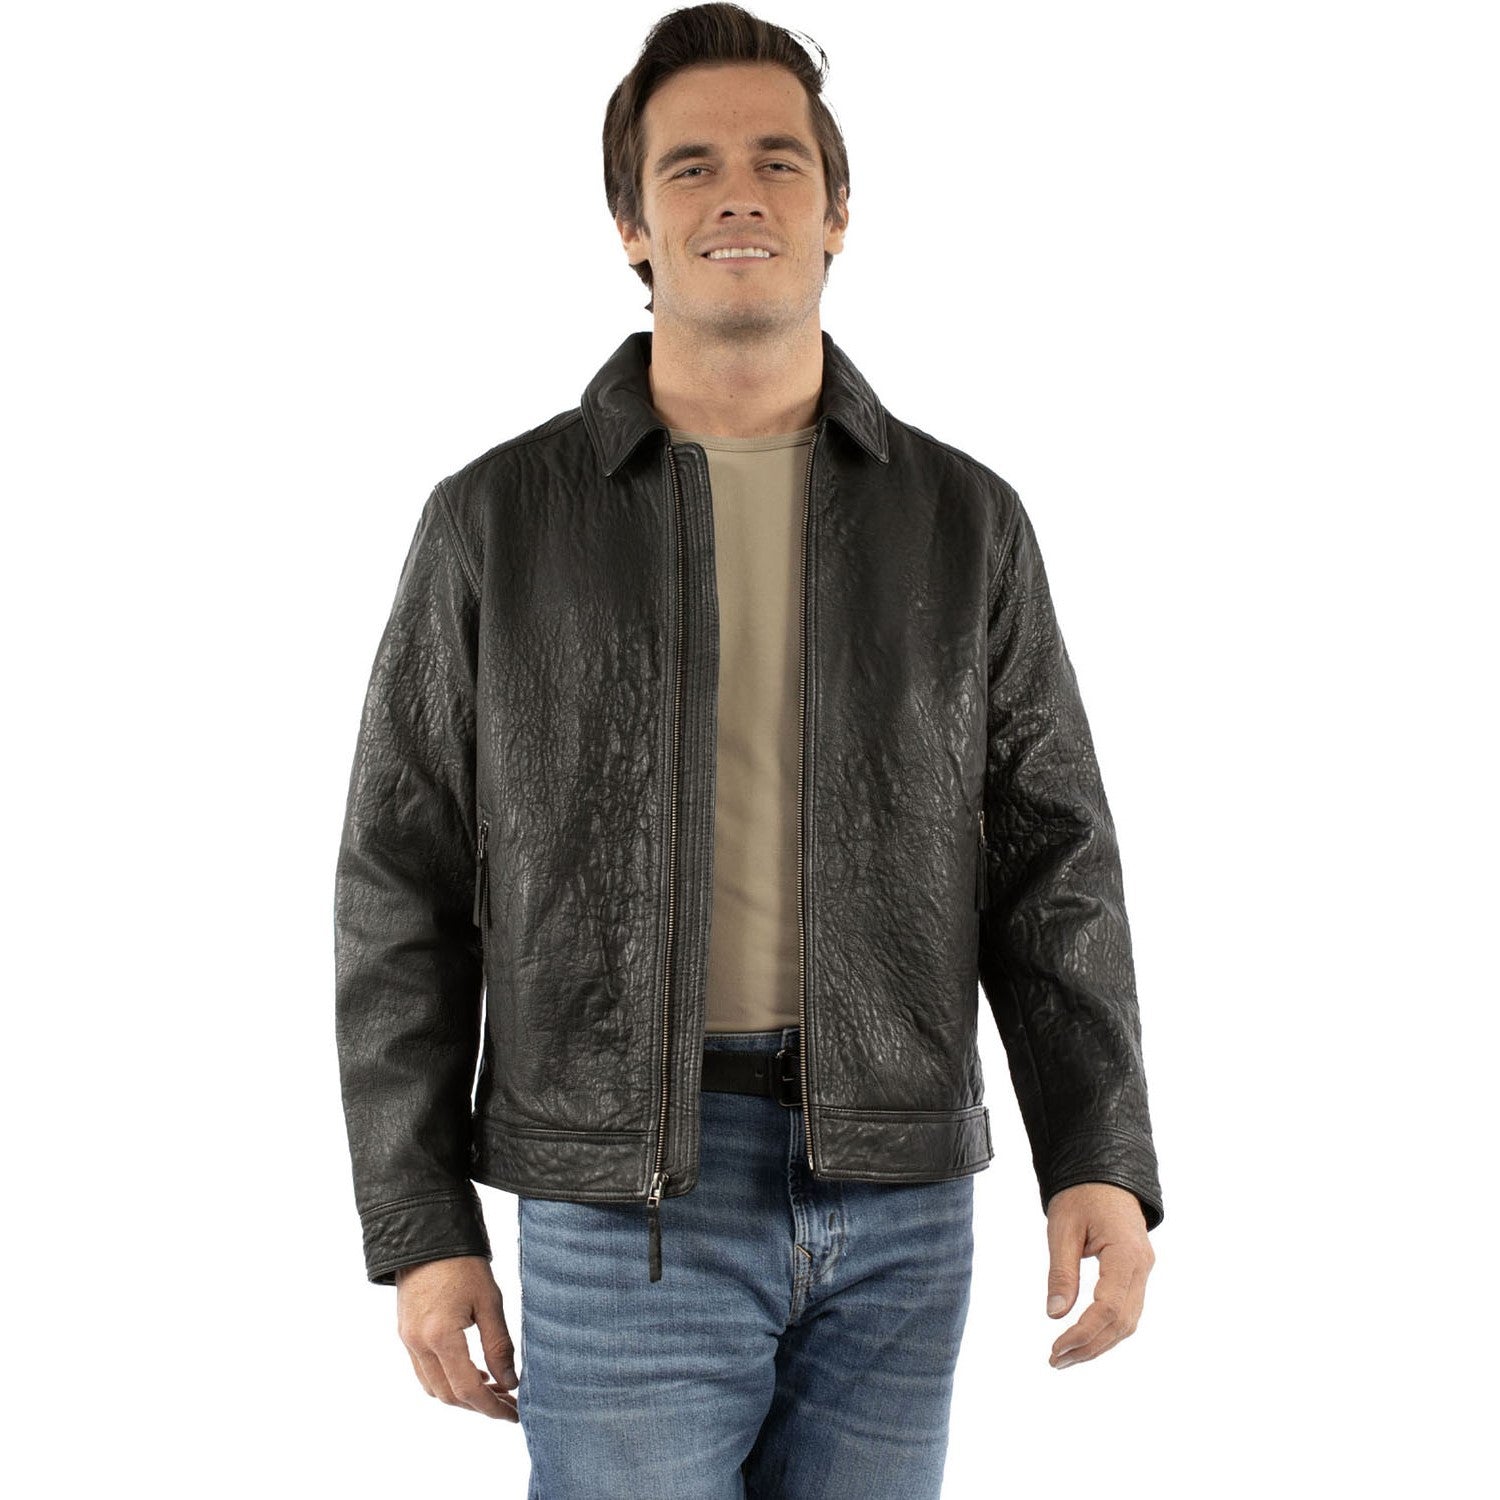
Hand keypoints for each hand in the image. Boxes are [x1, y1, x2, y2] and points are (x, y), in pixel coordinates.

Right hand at [394, 1255, 519, 1419]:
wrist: (427, 1234)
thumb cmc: (463, 1263)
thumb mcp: (489, 1301)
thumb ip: (498, 1346)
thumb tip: (510, 1383)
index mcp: (441, 1336)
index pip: (468, 1389)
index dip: (493, 1407)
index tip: (514, 1414)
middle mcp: (418, 1344)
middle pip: (449, 1395)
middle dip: (480, 1405)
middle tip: (508, 1402)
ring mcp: (408, 1340)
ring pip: (434, 1388)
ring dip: (462, 1395)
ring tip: (493, 1387)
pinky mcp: (405, 1333)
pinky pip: (424, 1371)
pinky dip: (447, 1379)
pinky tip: (470, 1370)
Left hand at [1043, 1182, 1154, 1369]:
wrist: (1105, 1173)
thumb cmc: (1081, 1195)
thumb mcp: (1062, 1228)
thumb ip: (1061, 1271)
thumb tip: (1055, 1314)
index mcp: (1126, 1254)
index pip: (1108, 1308)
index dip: (1083, 1334)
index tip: (1056, 1349)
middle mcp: (1142, 1267)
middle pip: (1122, 1322)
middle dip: (1090, 1347)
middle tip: (1056, 1361)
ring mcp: (1143, 1271)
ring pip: (1127, 1321)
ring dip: (1099, 1343)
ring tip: (1066, 1357)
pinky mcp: (1137, 1274)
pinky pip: (1126, 1310)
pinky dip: (1106, 1329)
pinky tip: (1084, 1339)